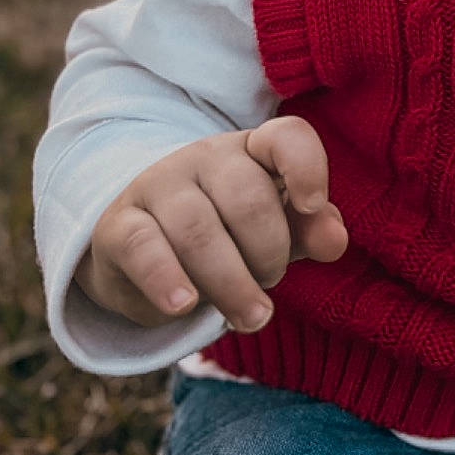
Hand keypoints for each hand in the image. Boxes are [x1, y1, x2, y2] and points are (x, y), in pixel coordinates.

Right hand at [74, 115, 347, 332]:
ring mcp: (158, 186)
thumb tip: (335, 240)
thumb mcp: (275, 231)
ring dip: (231, 282)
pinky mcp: (119, 226)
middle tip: (268, 283)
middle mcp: (206, 158)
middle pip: (247, 197)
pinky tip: (185, 306)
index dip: (306, 167)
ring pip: (198, 229)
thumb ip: (309, 231)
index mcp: (253, 150)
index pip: (286, 137)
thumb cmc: (227, 234)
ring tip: (251, 317)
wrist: (142, 247)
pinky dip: (167, 279)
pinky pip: (144, 247)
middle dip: (269, 252)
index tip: (312, 205)